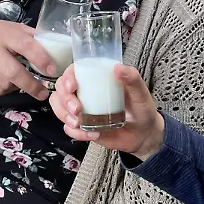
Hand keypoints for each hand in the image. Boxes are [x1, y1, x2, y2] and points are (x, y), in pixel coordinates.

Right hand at [0, 11, 55, 99]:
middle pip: (12, 72)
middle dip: (31, 84)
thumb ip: (34, 38)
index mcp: (5, 34)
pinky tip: (8, 81)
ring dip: (18, 87)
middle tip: (43, 92)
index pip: (25, 45)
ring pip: (4, 84)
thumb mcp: (16, 29)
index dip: (41, 59)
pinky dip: (6, 89)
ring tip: (23, 81)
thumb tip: (60, 50)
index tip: (53, 71)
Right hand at [48, 63, 164, 159]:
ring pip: (59, 108)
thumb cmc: (142, 110)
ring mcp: (81, 111)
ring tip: (80, 123)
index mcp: (96, 80)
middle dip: (64, 100)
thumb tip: (118, 68)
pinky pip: (68, 129)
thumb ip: (133, 79)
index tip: (73, 86)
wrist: (144, 135)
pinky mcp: (82, 127)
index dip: (67, 78)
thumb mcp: (141, 94)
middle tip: (77, 110)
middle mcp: (84, 93)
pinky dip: (76, 133)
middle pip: (60, 90)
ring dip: (64, 116)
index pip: (73, 72)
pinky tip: (92, 134)